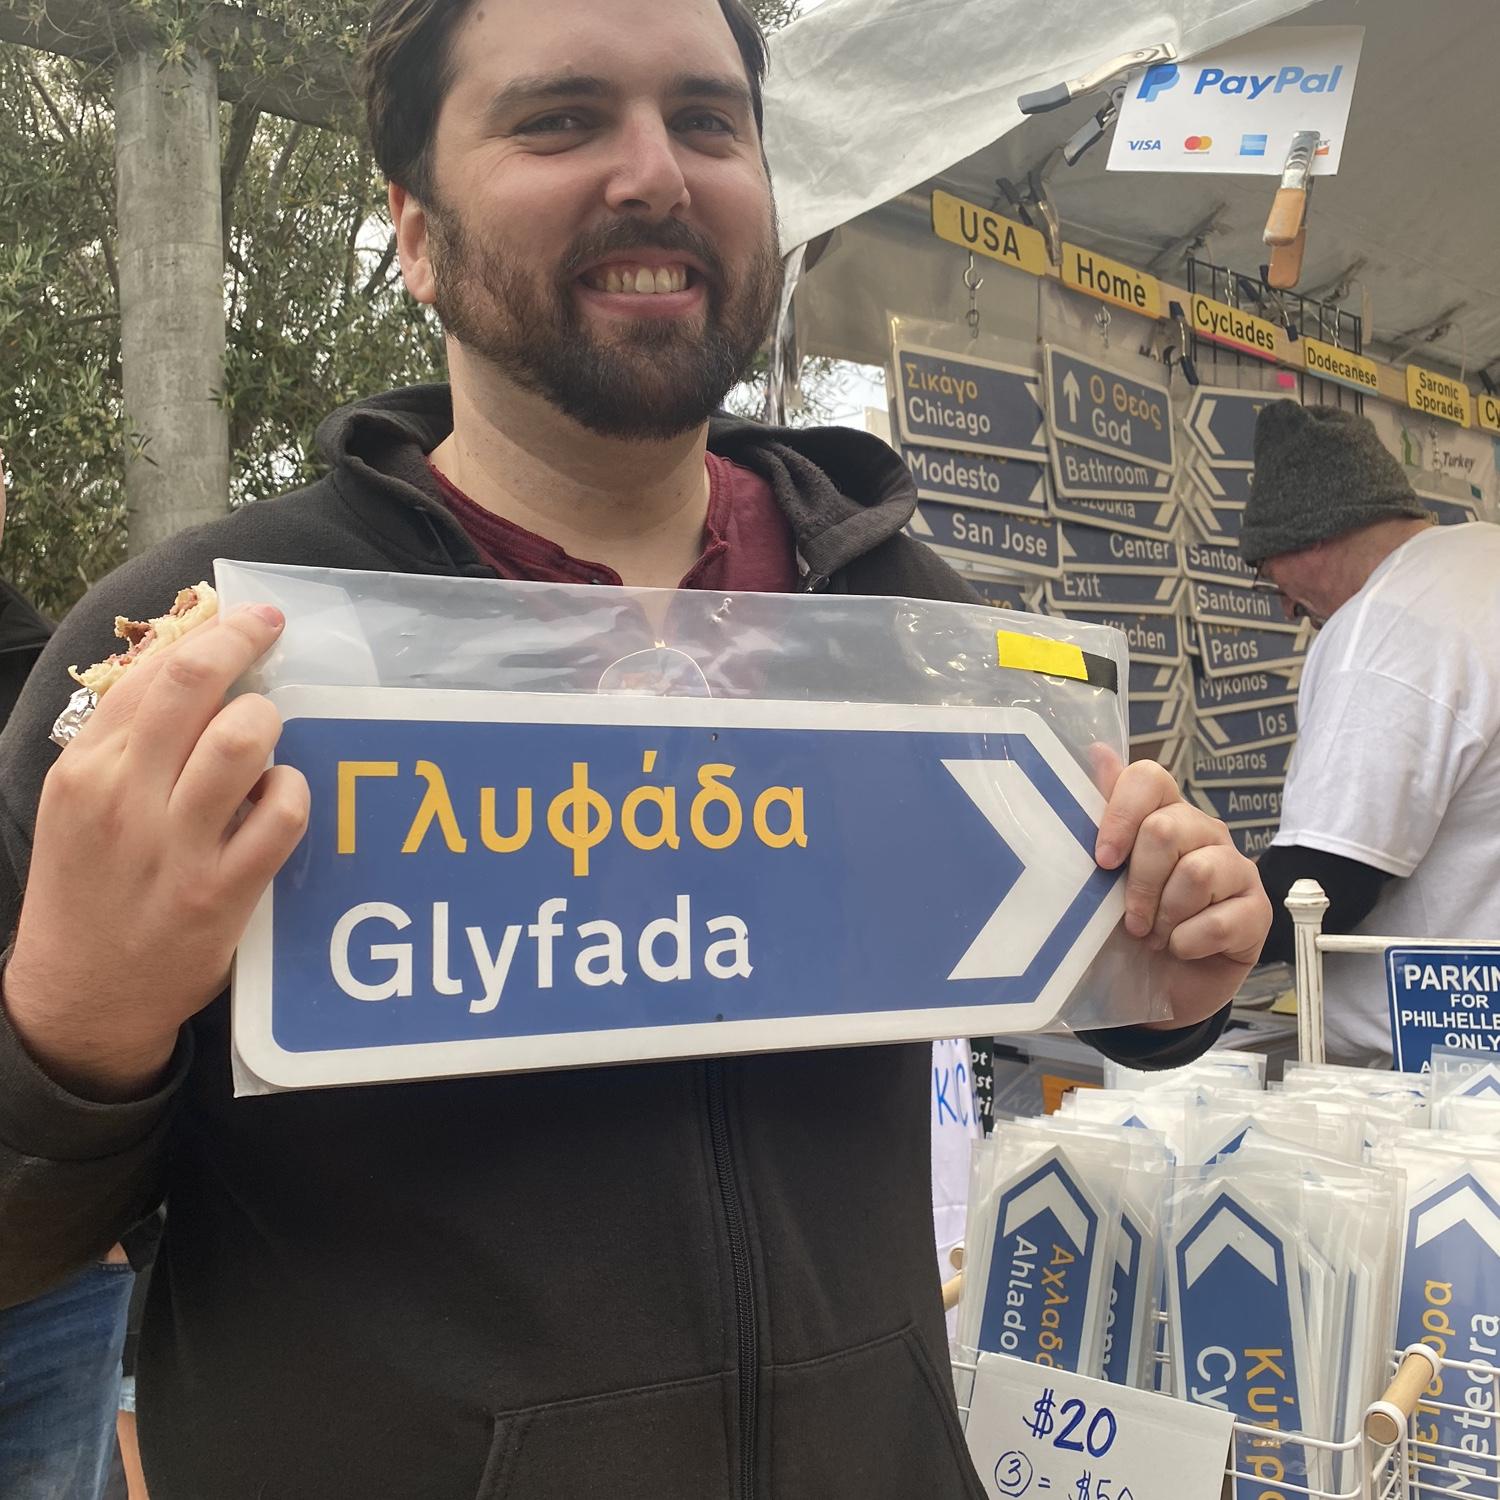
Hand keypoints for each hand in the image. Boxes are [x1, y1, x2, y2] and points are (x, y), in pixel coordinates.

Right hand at [3, 605, 308, 1099]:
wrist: (81, 996)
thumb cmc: (89, 888)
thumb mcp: (80, 803)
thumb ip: (127, 741)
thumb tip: (194, 668)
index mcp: (86, 769)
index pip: (151, 673)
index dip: (212, 633)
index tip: (249, 618)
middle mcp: (125, 798)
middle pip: (195, 686)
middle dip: (245, 643)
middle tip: (271, 632)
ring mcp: (176, 846)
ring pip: (246, 740)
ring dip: (270, 723)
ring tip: (265, 741)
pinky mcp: (222, 891)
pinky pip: (282, 814)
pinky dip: (293, 793)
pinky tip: (280, 798)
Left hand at [1092, 755, 1270, 1028]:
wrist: (1159, 990)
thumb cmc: (1126, 930)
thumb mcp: (1099, 881)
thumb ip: (1098, 820)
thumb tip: (1096, 750)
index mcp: (1162, 814)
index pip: (1149, 778)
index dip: (1122, 813)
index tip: (1102, 860)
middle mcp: (1203, 832)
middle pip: (1166, 828)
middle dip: (1139, 883)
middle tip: (1129, 919)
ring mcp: (1235, 869)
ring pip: (1196, 873)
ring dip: (1164, 916)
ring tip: (1154, 937)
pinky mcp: (1257, 911)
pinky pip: (1221, 920)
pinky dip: (1189, 943)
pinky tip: (1182, 950)